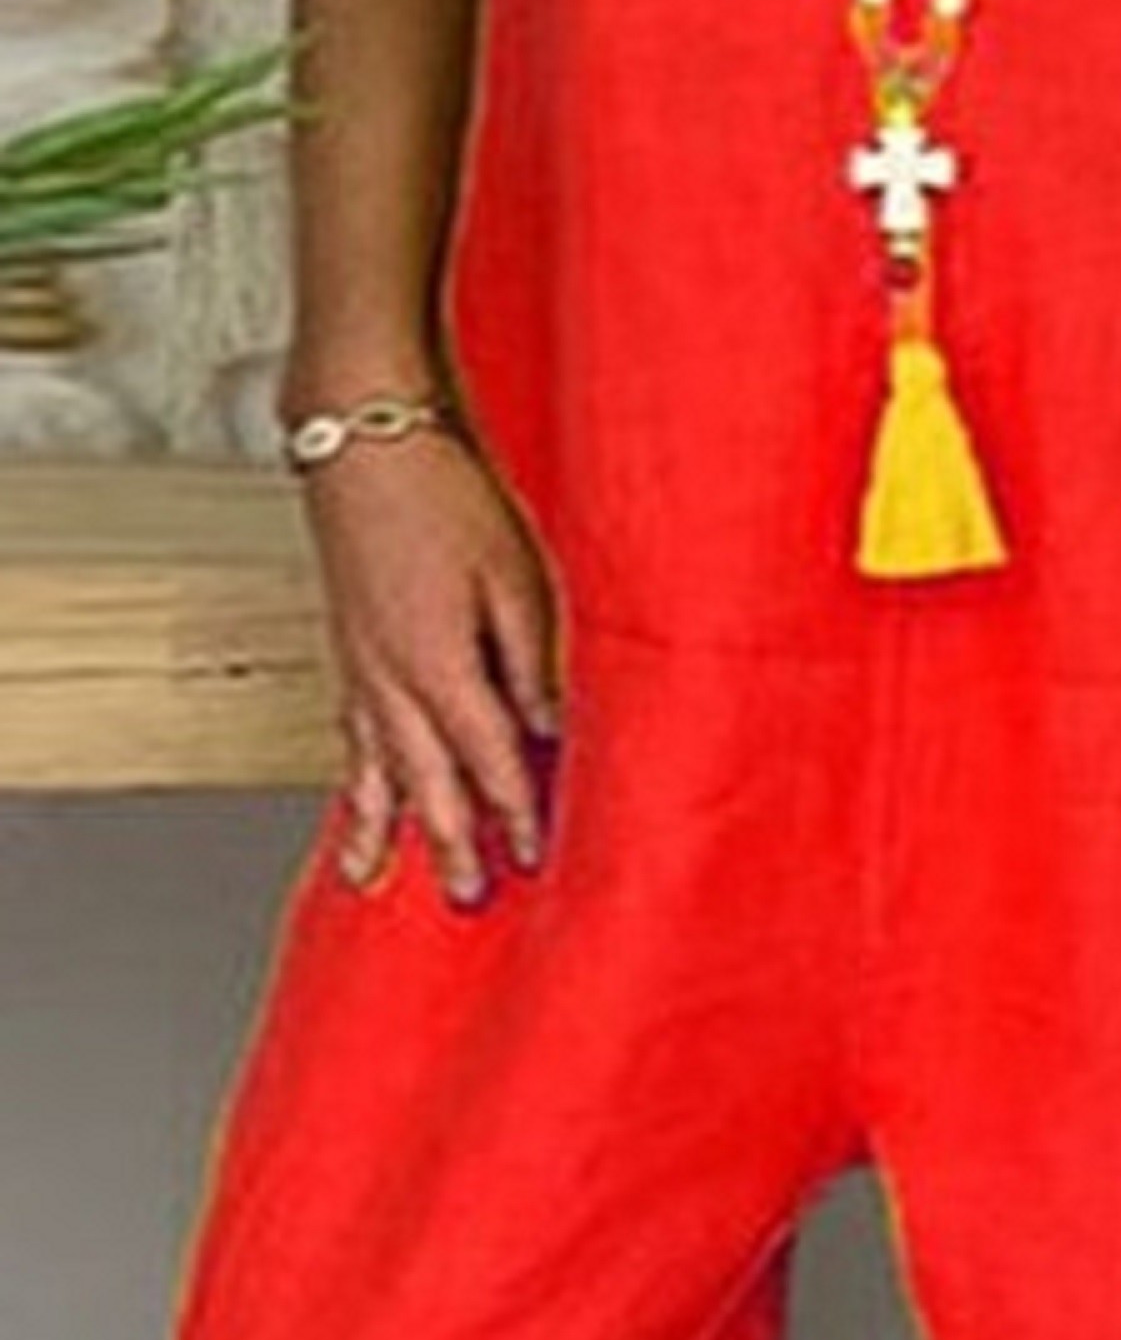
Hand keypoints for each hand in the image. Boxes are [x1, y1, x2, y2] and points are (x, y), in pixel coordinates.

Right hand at [299, 426, 564, 909]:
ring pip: (376, 769)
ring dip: (386, 829)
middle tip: (469, 900)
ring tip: (380, 882)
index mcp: (439, 665)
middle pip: (427, 783)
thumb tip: (553, 729)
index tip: (539, 860)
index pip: (490, 761)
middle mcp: (391, 680)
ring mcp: (362, 669)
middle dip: (450, 844)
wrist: (365, 439)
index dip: (517, 814)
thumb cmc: (444, 493)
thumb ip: (534, 661)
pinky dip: (353, 782)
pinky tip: (356, 807)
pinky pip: (350, 737)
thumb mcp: (515, 575)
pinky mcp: (349, 651)